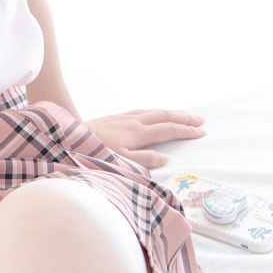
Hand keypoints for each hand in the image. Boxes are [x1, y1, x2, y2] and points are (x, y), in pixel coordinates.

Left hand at [83, 107, 205, 173]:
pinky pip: (141, 110)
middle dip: (184, 118)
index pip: (169, 130)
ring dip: (171, 112)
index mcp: (138, 134)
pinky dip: (154, 111)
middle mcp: (134, 122)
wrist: (70, 138)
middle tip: (200, 120)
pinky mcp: (115, 117)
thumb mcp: (121, 162)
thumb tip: (165, 157)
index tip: (201, 133)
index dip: (186, 131)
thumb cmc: (95, 153)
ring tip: (183, 115)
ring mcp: (124, 117)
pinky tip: (154, 113)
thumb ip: (144, 159)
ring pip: (154, 111)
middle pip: (165, 116)